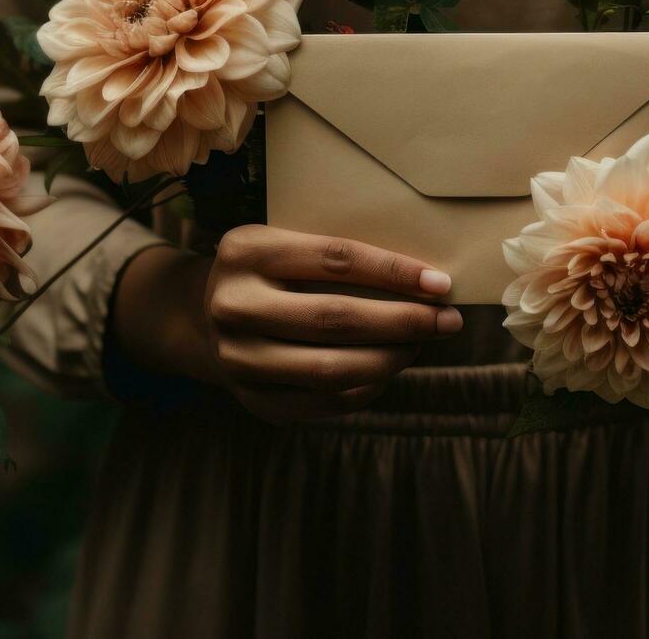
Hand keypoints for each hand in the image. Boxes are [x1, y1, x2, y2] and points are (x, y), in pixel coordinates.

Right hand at [112, 225, 458, 422]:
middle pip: (336, 317)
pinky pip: (322, 402)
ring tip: (421, 345)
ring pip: (331, 368)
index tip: (440, 283)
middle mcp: (234, 304)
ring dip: (390, 359)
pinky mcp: (250, 399)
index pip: (336, 259)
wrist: (202, 316)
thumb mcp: (286, 245)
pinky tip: (389, 370)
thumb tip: (427, 281)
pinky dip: (366, 388)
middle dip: (404, 321)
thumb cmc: (270, 273)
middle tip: (447, 321)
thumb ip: (338, 258)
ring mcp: (237, 358)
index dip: (395, 272)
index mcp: (246, 250)